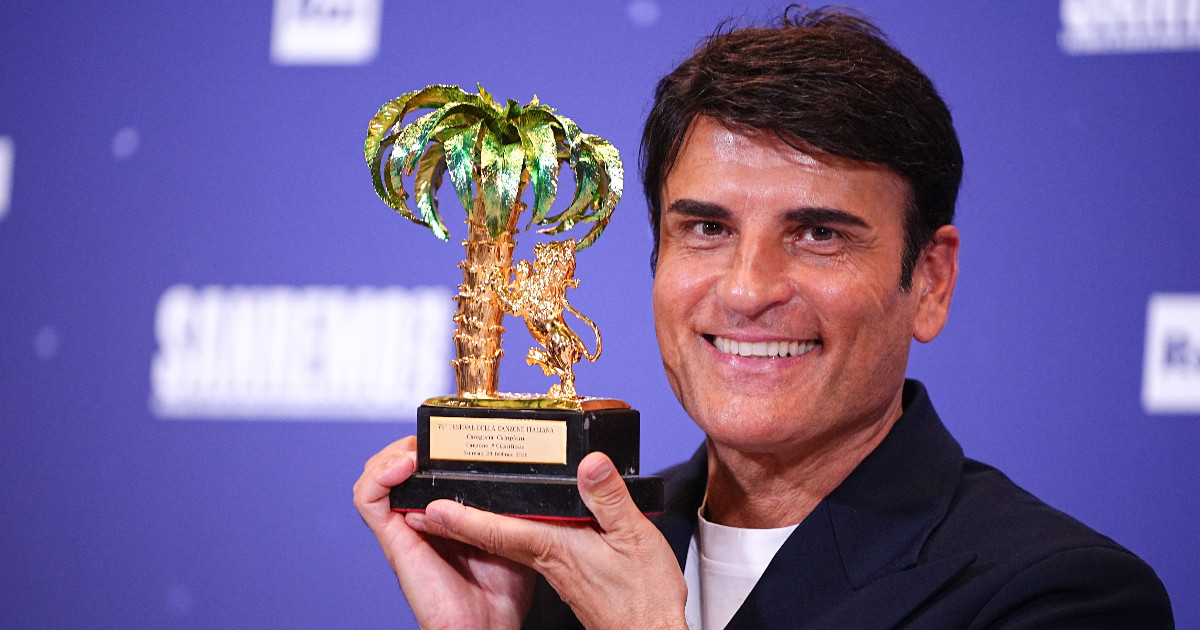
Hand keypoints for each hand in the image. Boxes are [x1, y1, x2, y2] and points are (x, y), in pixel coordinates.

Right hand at [353, 437, 534, 629]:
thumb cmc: (503, 591)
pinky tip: (405, 467)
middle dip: (411, 442)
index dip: (431, 443)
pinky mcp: (394, 541)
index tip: (454, 431)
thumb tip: (522, 466)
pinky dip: (378, 476)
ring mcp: (404, 528)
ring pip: (375, 476)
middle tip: (436, 438)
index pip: (424, 466)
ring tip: (415, 450)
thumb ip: (510, 502)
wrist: (488, 628)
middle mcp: (419, 518)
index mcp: (445, 513)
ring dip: (391, 454)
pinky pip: (368, 501)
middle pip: (395, 465)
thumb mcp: (514, 530)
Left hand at [408, 452, 687, 629]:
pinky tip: (511, 518)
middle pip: (492, 532)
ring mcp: (553, 565)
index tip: (433, 503)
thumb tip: (590, 463)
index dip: (463, 516)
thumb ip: (609, 497)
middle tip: (428, 497)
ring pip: (504, 539)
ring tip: (452, 503)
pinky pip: (523, 544)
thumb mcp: (634, 537)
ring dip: (478, 522)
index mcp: (554, 547)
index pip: (497, 529)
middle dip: (458, 516)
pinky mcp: (564, 571)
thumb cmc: (643, 597)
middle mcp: (546, 556)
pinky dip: (506, 528)